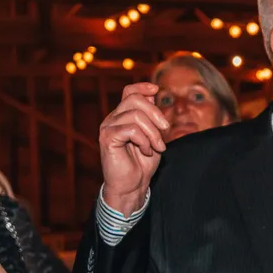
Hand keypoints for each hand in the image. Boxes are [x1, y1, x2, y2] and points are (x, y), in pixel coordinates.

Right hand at [98, 84, 171, 213]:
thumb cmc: (143, 163)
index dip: (142, 87)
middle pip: (135, 100)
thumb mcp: (153, 136)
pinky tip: (146, 151)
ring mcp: (108, 127)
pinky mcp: (107, 138)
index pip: (129, 92)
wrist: (133, 185)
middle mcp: (113, 118)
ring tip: (157, 147)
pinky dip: (144, 140)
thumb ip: (152, 117)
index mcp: (123, 116)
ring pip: (135, 115)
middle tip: (166, 130)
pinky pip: (130, 129)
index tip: (156, 89)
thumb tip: (152, 93)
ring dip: (152, 132)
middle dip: (156, 114)